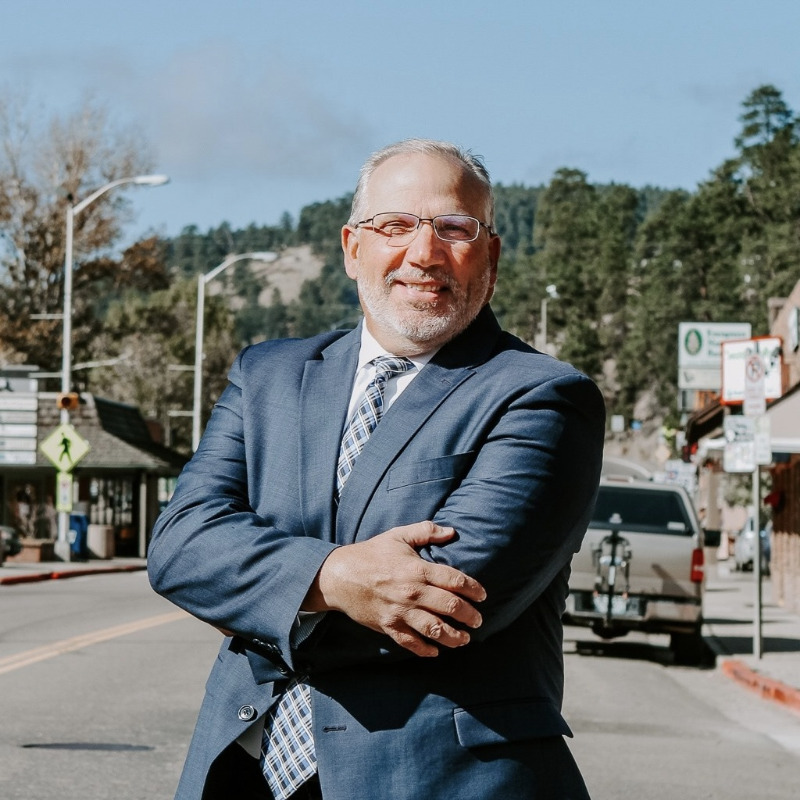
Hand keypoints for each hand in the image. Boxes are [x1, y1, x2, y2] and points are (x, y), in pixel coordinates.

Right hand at [302, 521, 485, 656]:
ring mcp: (400, 611)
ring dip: (454, 637)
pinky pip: (410, 642)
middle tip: (478, 621)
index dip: (473, 589)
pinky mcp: (388, 626)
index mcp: (417, 569)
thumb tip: (452, 531)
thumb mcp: (398, 535)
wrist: (340, 575)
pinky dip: (425, 649)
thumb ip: (426, 531)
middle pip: (450, 606)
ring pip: (434, 629)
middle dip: (469, 616)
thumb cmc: (371, 553)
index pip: (455, 580)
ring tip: (464, 639)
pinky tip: (436, 651)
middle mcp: (412, 592)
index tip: (483, 595)